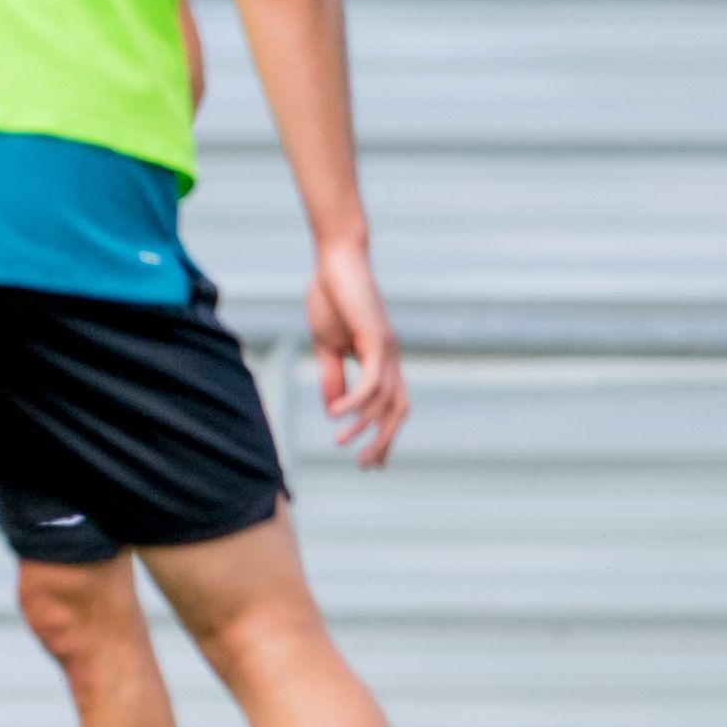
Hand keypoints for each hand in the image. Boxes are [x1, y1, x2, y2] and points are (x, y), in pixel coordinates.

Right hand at [304, 238, 407, 466]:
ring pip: (385, 401)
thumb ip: (332, 376)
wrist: (336, 260)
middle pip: (398, 410)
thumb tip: (334, 410)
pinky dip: (356, 401)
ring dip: (364, 426)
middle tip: (367, 466)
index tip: (372, 461)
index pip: (392, 405)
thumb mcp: (327, 345)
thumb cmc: (332, 297)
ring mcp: (386, 350)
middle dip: (385, 441)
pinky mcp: (376, 340)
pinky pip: (371, 381)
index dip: (384, 435)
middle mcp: (390, 359)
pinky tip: (338, 413)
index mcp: (381, 360)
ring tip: (341, 442)